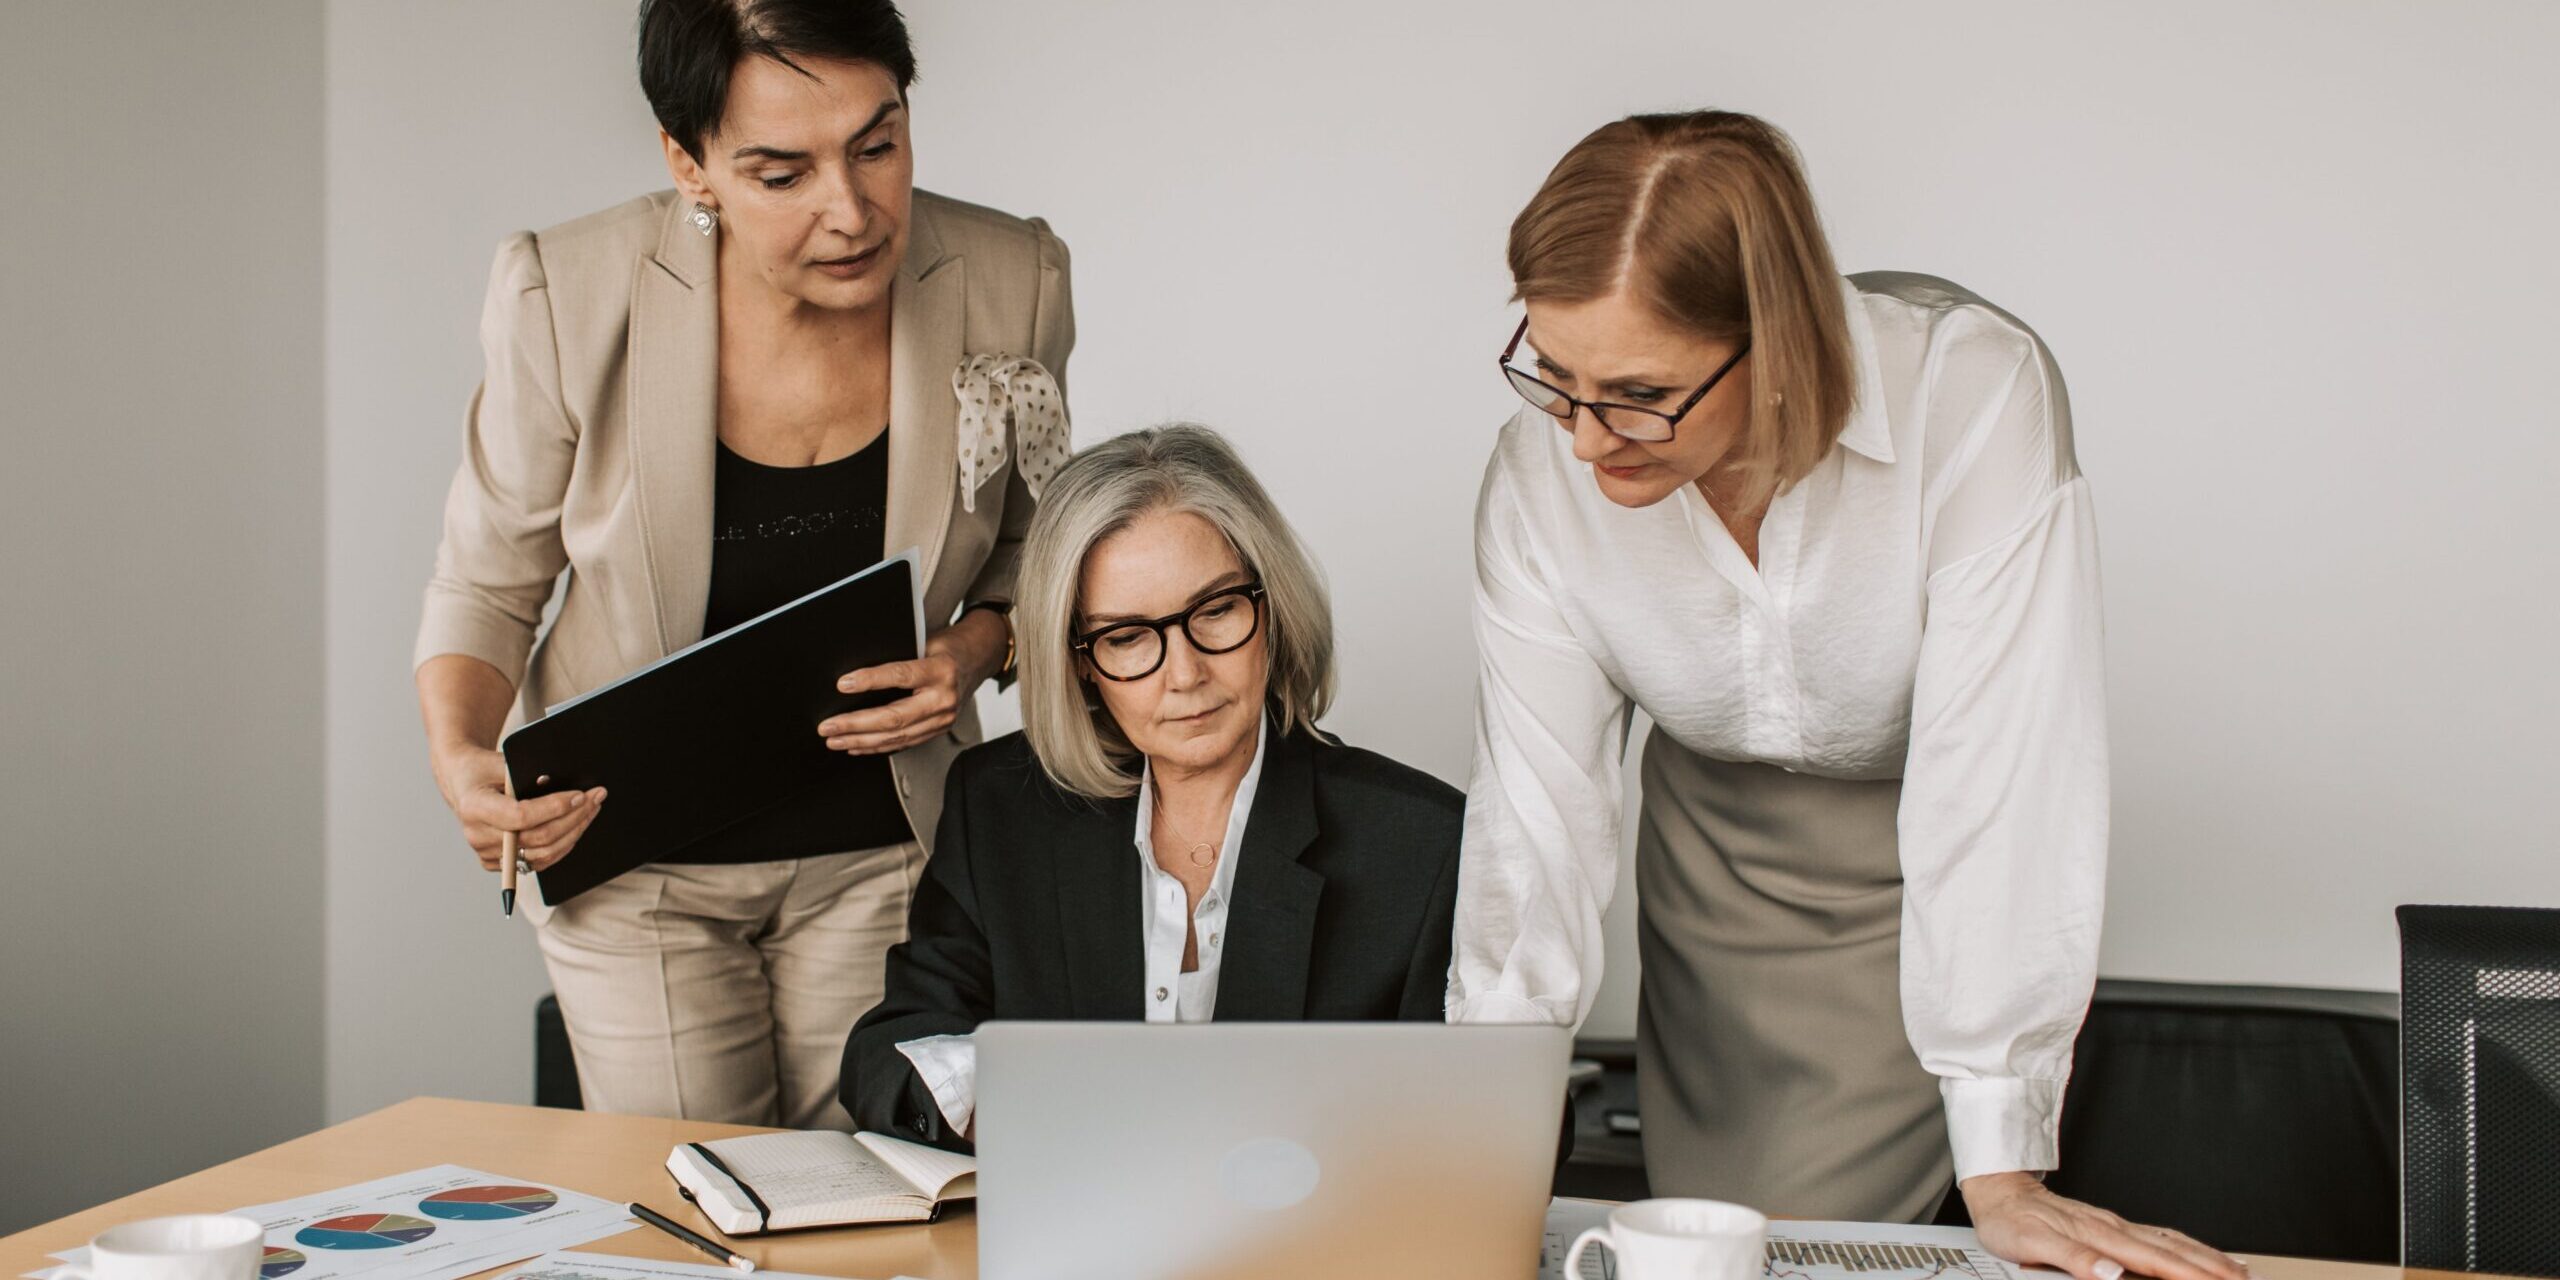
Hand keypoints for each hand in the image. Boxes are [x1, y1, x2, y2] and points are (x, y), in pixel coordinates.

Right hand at [433, 743, 605, 871]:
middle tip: (595, 799)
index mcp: (474, 807)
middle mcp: (477, 835)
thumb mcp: (502, 762)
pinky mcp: (496, 863)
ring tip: (590, 811)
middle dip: (573, 818)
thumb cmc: (483, 769)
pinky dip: (561, 846)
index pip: (521, 816)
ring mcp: (486, 853)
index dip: (555, 808)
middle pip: (538, 838)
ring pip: (542, 854)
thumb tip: (566, 790)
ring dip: (573, 833)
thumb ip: (528, 776)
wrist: (462, 783)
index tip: (580, 796)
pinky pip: (537, 862)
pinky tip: (575, 827)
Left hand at [820, 612, 1007, 755]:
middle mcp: (944, 698)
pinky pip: (904, 743)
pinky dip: (878, 746)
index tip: (843, 684)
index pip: (901, 676)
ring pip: (897, 736)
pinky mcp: (938, 730)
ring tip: (835, 740)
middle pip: (895, 717)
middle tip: (828, 726)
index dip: (870, 680)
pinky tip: (858, 746)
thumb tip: (857, 672)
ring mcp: (943, 719)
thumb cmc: (947, 648)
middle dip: (856, 724)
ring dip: (861, 741)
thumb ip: (898, 657)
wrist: (977, 660)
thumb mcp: (926, 642)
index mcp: (941, 670)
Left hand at [1964, 1173, 2245, 1279]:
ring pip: (2172, 1242)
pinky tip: (2198, 1254)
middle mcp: (2115, 1229)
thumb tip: (2111, 1273)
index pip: (2156, 1263)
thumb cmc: (2010, 1222)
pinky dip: (2186, 1247)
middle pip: (2174, 1252)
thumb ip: (2074, 1259)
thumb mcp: (2031, 1245)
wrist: (1998, 1190)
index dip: (2190, 1277)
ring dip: (2208, 1258)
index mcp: (2101, 1237)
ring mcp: (2116, 1225)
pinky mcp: (2112, 1225)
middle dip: (2213, 1270)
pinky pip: (2160, 1236)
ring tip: (2239, 1272)